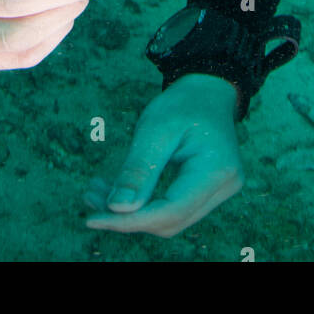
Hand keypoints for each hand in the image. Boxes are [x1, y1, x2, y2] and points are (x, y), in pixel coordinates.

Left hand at [84, 73, 243, 236]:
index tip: (94, 218)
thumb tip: (116, 208)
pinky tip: (114, 192)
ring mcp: (218, 192)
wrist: (207, 93)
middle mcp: (223, 187)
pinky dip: (142, 204)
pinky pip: (172, 208)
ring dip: (132, 213)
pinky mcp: (206, 193)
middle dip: (127, 217)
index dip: (131, 221)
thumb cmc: (183, 104)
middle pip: (170, 220)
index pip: (171, 211)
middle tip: (90, 198)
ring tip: (96, 193)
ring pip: (169, 219)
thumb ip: (138, 169)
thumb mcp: (156, 128)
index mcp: (216, 170)